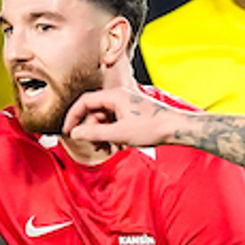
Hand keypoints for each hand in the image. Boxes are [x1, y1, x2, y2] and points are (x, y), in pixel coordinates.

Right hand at [62, 85, 186, 145]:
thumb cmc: (152, 128)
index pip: (84, 101)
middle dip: (91, 130)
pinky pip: (113, 121)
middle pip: (94, 112)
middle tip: (95, 146)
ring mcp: (125, 104)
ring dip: (102, 134)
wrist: (176, 128)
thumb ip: (94, 133)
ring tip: (109, 149)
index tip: (68, 131)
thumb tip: (75, 134)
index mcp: (114, 95)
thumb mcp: (120, 134)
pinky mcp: (131, 112)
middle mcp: (118, 96)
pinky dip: (112, 133)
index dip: (73, 116)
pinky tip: (118, 146)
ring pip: (103, 119)